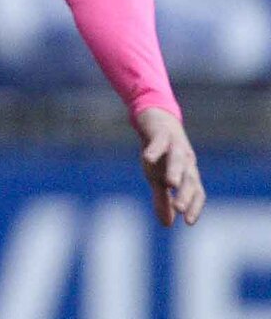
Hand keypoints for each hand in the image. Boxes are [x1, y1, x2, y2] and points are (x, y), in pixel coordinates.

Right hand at [135, 106, 204, 226]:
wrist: (155, 120)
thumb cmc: (161, 154)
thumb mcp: (159, 178)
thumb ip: (163, 200)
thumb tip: (167, 224)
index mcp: (188, 173)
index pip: (197, 192)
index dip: (194, 206)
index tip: (188, 222)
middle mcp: (186, 160)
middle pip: (189, 178)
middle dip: (185, 193)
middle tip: (179, 209)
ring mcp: (174, 145)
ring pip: (178, 159)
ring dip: (176, 171)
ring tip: (170, 184)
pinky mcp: (161, 132)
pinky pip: (159, 141)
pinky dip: (155, 149)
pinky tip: (147, 158)